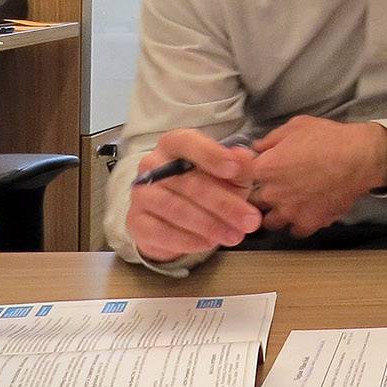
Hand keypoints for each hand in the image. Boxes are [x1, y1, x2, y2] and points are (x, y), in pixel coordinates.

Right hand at [126, 129, 260, 262]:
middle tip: (249, 220)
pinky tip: (208, 244)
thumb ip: (239, 166)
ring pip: (176, 208)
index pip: (188, 143)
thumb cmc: (205, 185)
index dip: (211, 155)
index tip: (234, 169)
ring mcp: (141, 194)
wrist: (173, 217)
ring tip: (234, 235)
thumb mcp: (228, 174)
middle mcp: (152, 165)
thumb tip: (244, 158)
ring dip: (209, 225)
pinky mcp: (137, 221)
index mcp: (175, 144)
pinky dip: (188, 239)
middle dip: (224, 204)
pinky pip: (162, 232)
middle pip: (189, 183)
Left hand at [249, 117, 386, 237]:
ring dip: (274, 214)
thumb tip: (257, 147)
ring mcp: (290, 212)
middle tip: (271, 188)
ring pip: (269, 222)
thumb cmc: (327, 138)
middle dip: (258, 196)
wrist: (359, 158)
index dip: (246, 176)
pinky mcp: (309, 223)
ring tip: (285, 205)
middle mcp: (272, 194)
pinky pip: (295, 231)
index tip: (254, 173)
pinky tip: (304, 214)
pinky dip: (297, 224)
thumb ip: (271, 138)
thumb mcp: (296, 126)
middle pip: (252, 203)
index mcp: (265, 168)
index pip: (241, 179)